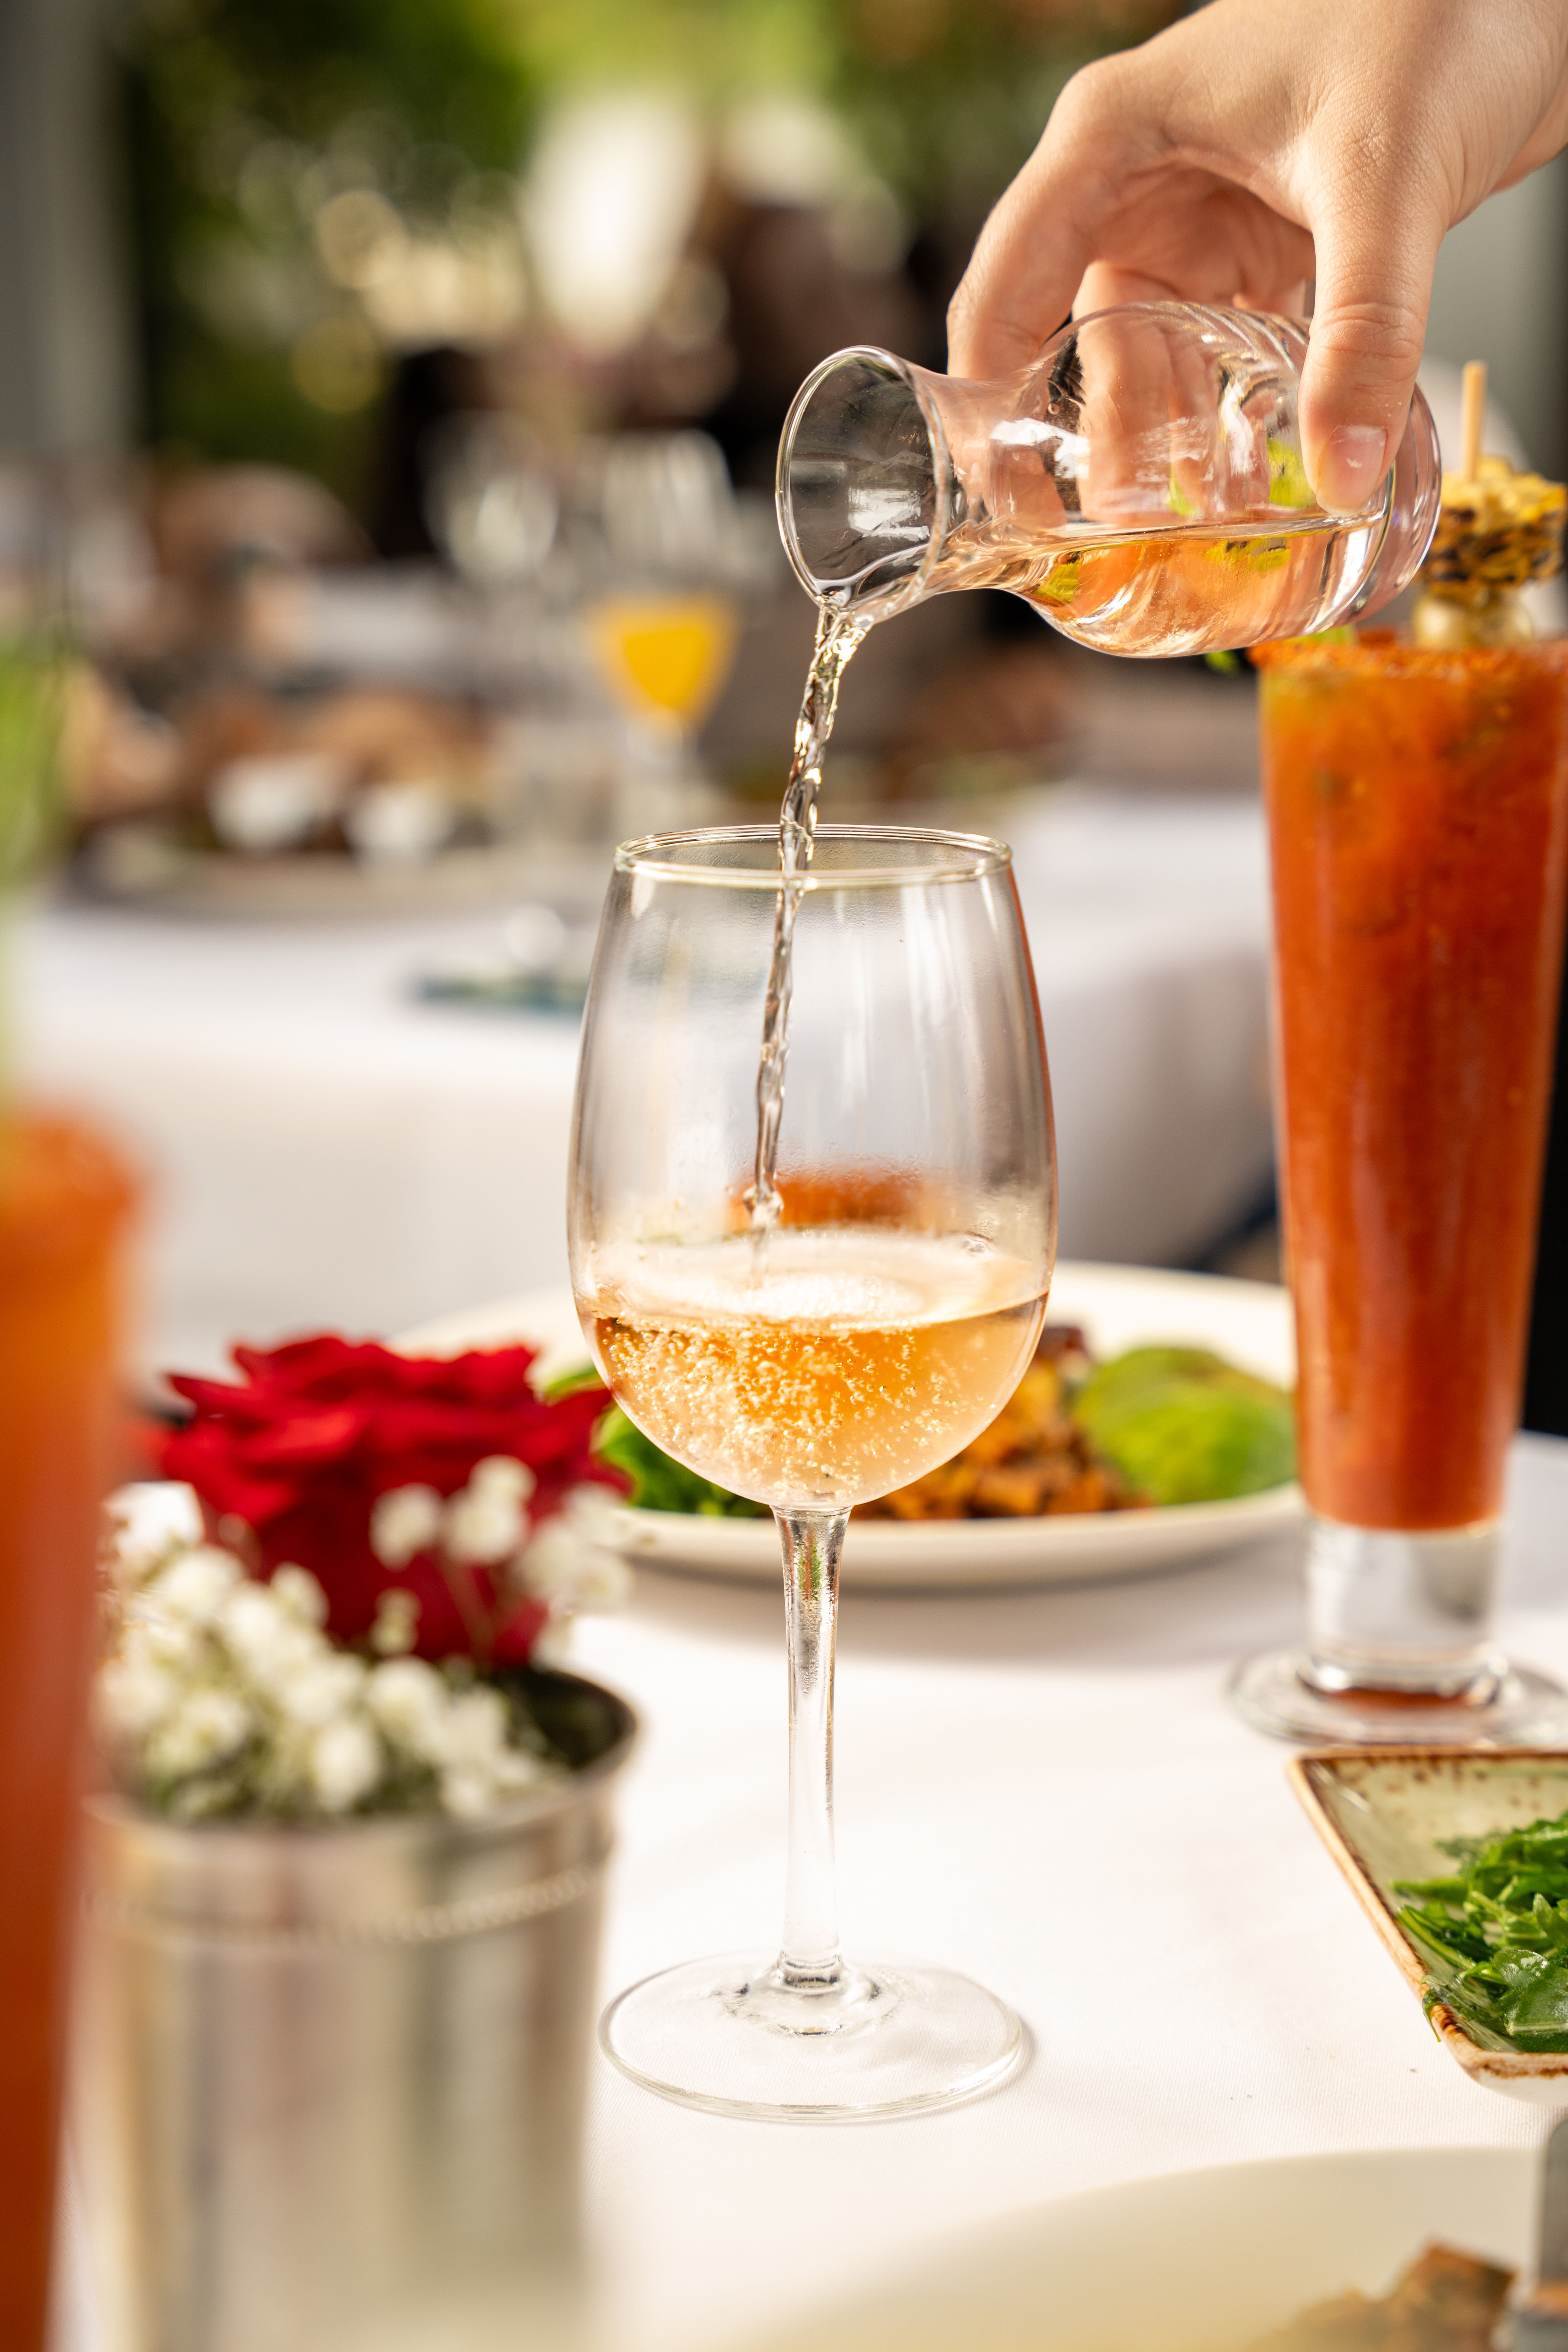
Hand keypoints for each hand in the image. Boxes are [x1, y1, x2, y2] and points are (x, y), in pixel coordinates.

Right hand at [947, 0, 1567, 510]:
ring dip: (1174, 436)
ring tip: (1192, 524)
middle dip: (1100, 439)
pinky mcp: (1267, 239)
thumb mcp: (1386, 181)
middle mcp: (1144, 178)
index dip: (987, 391)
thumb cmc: (1436, 12)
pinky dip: (1238, 407)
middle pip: (1087, 333)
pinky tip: (1258, 473)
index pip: (1009, 280)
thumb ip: (1363, 331)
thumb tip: (1341, 472)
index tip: (998, 488)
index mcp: (1116, 137)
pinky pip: (1228, 343)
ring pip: (1158, 350)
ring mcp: (1205, 211)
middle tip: (1113, 536)